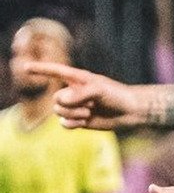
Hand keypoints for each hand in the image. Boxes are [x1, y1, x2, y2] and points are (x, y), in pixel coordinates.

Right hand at [21, 61, 148, 129]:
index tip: (25, 68)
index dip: (40, 70)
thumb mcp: (99, 90)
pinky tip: (86, 120)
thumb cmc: (117, 95)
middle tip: (91, 103)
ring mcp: (74, 106)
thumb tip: (61, 102)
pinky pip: (64, 124)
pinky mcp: (77, 120)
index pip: (55, 72)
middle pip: (56, 99)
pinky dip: (74, 124)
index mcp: (77, 79)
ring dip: (75, 114)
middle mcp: (73, 92)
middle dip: (72, 104)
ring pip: (58, 112)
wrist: (129, 112)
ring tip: (90, 111)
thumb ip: (79, 94)